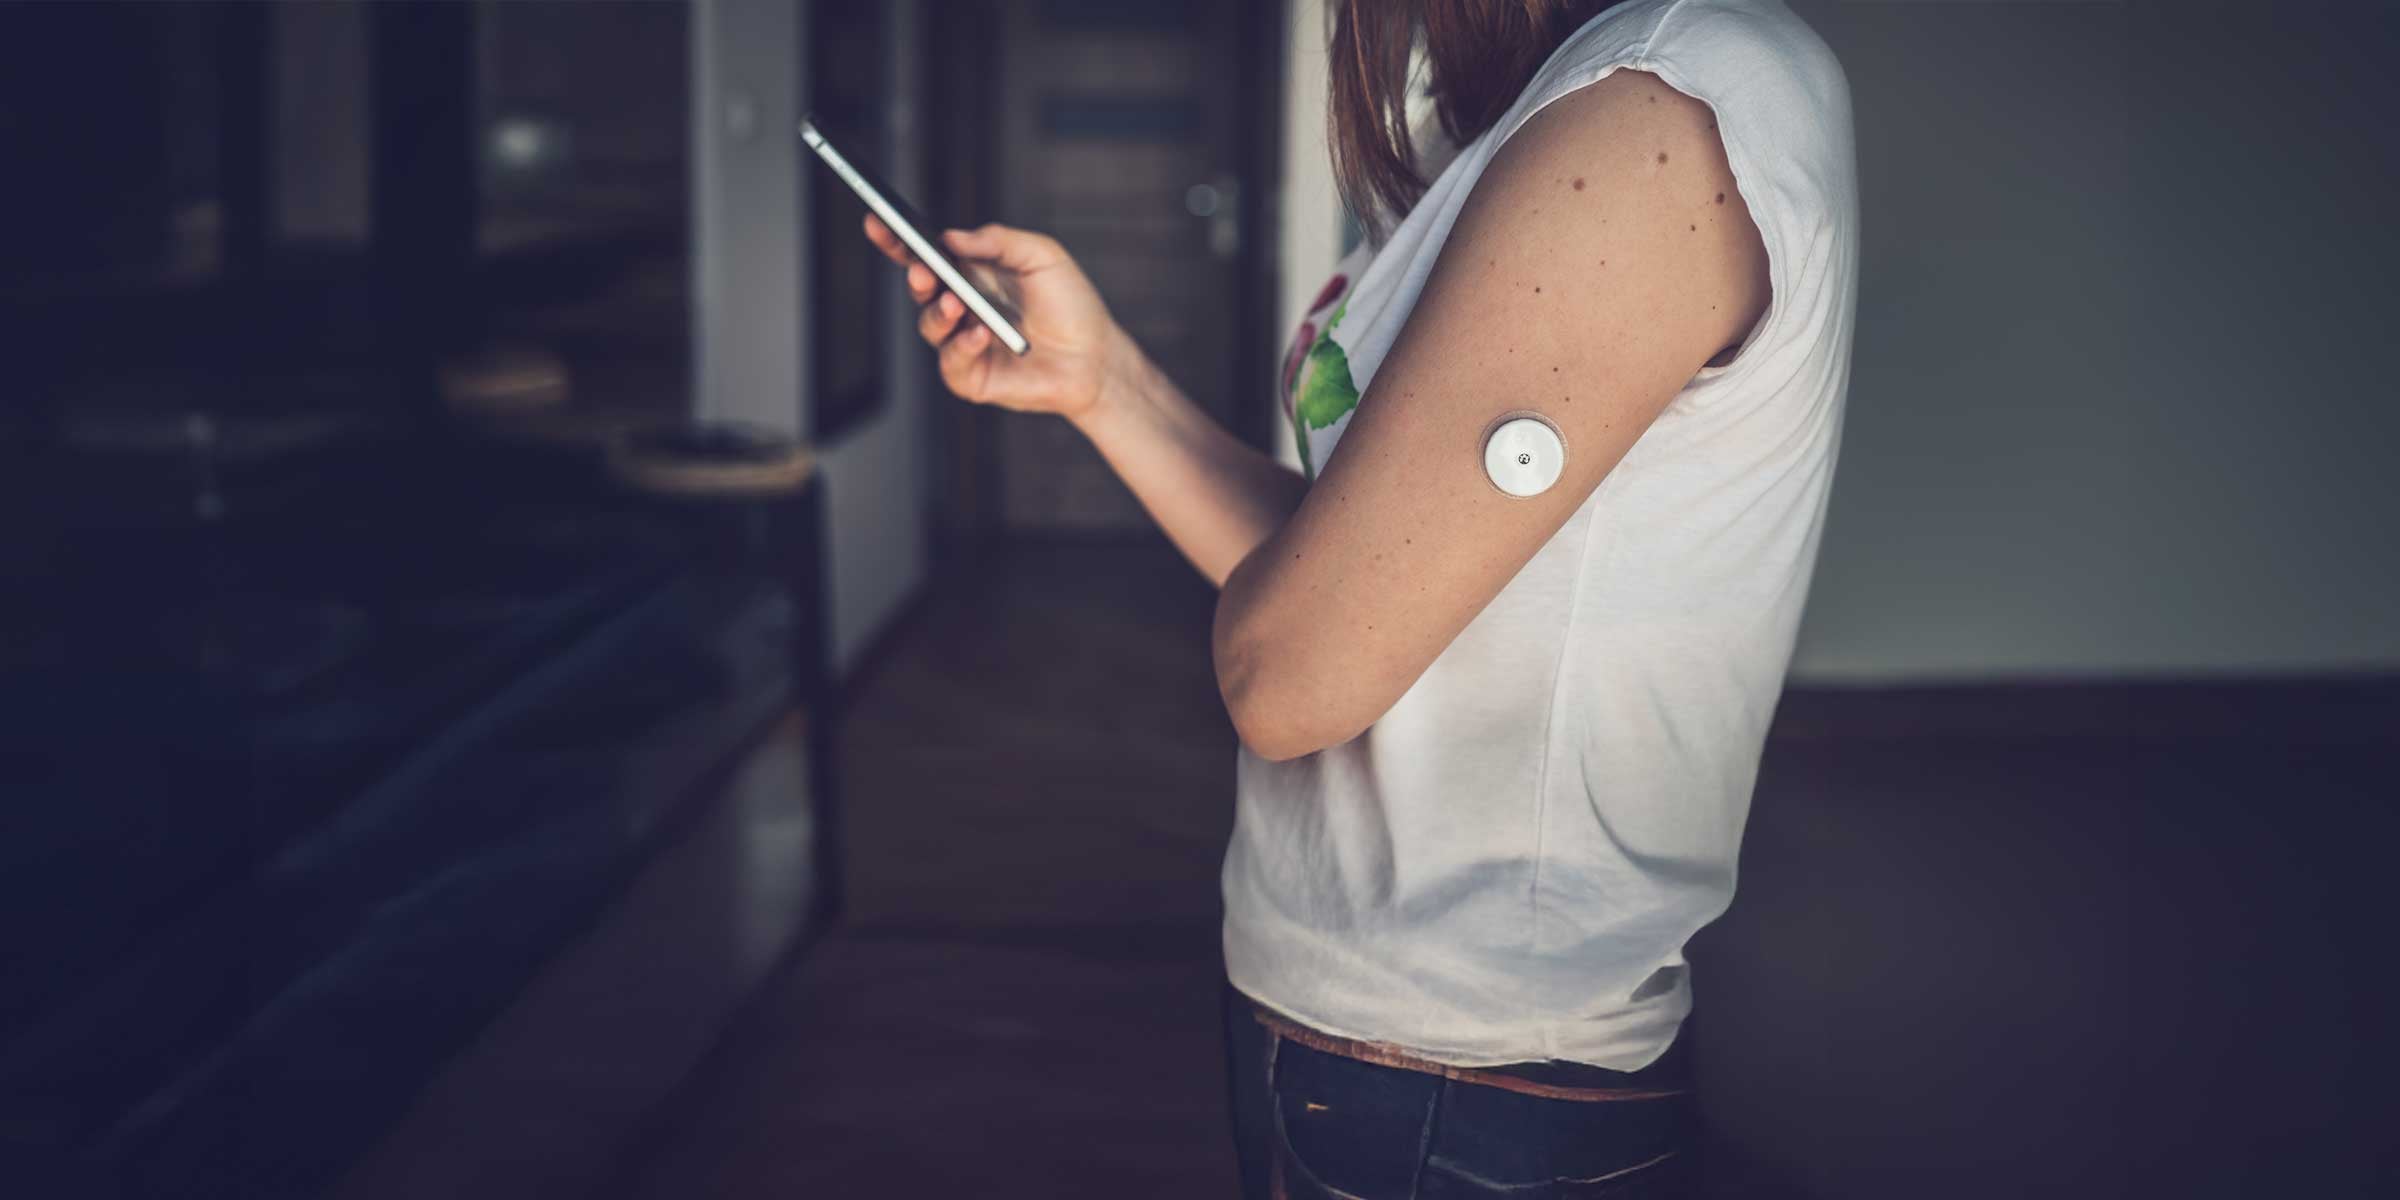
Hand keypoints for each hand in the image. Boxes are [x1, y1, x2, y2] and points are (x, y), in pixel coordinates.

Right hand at [865, 214, 1131, 421]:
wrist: (1096, 358)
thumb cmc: (1071, 305)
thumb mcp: (1042, 256)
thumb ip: (998, 241)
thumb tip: (952, 237)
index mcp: (972, 274)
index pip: (925, 255)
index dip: (898, 241)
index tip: (878, 222)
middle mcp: (962, 307)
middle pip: (919, 289)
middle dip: (916, 277)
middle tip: (923, 271)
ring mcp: (963, 342)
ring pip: (930, 326)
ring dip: (939, 313)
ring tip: (958, 304)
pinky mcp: (972, 376)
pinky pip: (951, 361)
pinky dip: (962, 346)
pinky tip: (981, 334)